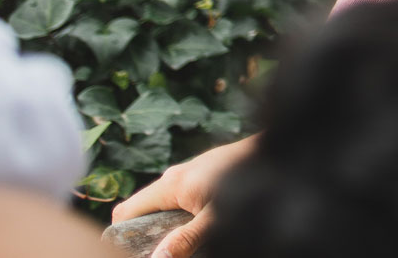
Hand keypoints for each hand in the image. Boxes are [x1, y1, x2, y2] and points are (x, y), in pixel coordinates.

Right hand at [111, 135, 257, 257]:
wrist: (274, 150)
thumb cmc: (245, 179)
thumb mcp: (214, 217)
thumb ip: (186, 238)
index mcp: (170, 184)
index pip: (125, 212)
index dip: (123, 236)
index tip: (134, 251)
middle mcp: (174, 176)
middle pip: (144, 211)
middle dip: (149, 234)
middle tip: (164, 249)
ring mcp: (188, 174)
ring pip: (164, 206)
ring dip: (169, 227)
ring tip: (184, 242)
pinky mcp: (203, 175)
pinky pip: (182, 199)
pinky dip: (183, 215)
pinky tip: (201, 226)